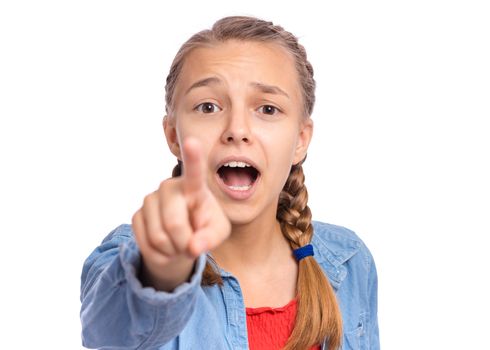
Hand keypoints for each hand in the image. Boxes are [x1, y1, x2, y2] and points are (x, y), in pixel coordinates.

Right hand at [131, 137, 230, 290]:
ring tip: (179, 243)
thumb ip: (210, 239)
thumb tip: (193, 247)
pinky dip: (160, 254)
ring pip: (159, 237)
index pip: (194, 171)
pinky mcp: (137, 215)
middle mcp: (169, 187)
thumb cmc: (205, 229)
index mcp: (194, 187)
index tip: (191, 141)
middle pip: (174, 224)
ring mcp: (150, 200)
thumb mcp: (217, 234)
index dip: (193, 157)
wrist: (183, 239)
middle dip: (184, 243)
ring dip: (173, 250)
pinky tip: (166, 246)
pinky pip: (146, 244)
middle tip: (191, 244)